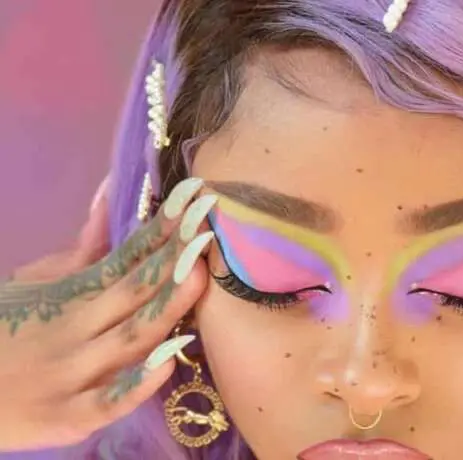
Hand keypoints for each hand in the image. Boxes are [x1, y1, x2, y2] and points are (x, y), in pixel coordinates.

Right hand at [0, 177, 217, 451]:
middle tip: (207, 230)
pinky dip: (138, 383)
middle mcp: (80, 328)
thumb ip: (84, 248)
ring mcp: (75, 372)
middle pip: (135, 292)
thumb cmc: (6, 330)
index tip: (195, 201)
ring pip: (131, 338)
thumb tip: (113, 193)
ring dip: (168, 307)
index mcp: (77, 293)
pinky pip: (109, 401)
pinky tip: (170, 361)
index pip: (129, 258)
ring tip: (199, 277)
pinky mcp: (69, 417)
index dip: (163, 230)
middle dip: (174, 261)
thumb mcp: (39, 282)